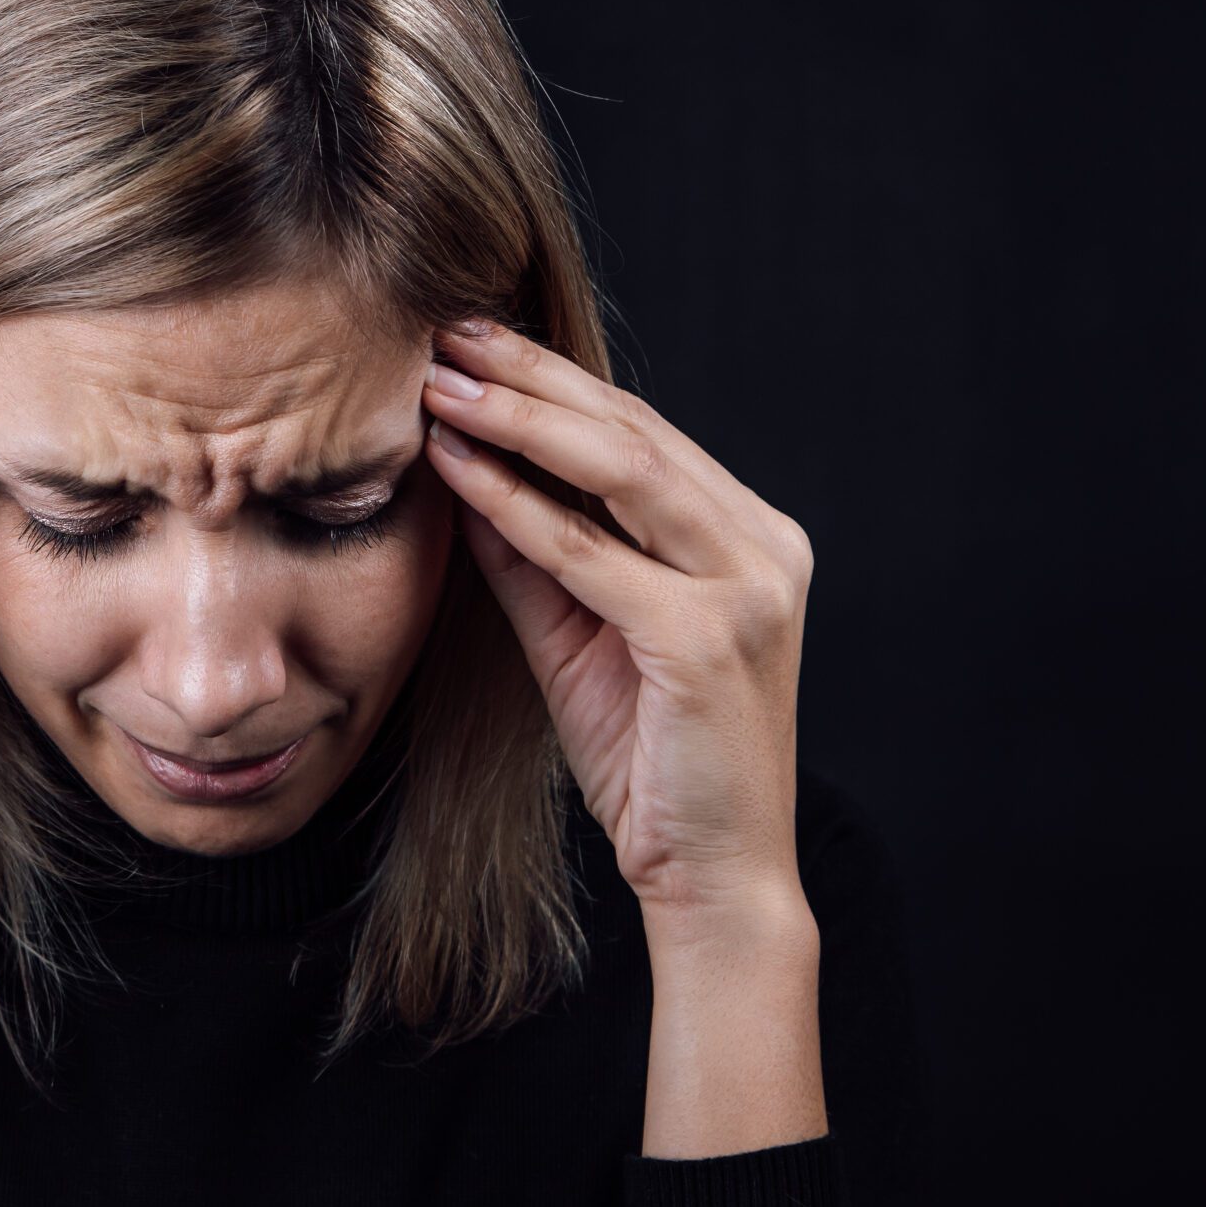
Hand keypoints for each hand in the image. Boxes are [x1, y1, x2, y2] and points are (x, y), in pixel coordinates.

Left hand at [418, 319, 814, 922]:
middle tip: (446, 331)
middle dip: (532, 375)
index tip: (471, 344)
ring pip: (622, 470)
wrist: (712, 875)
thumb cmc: (648, 758)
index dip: (552, 381)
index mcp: (748, 536)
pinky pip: (593, 554)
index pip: (641, 433)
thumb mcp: (578, 634)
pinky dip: (519, 505)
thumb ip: (534, 554)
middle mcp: (763, 546)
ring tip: (442, 382)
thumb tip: (464, 471)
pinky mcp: (708, 638)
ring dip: (521, 418)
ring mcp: (748, 587)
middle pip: (634, 429)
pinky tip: (460, 470)